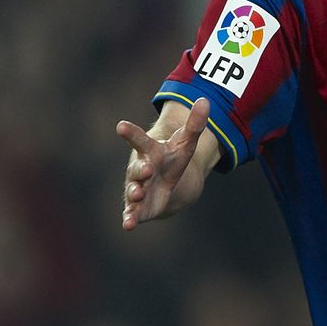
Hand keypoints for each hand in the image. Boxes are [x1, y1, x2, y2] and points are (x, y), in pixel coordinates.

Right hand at [117, 98, 210, 229]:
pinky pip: (132, 213)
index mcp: (150, 152)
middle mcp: (140, 170)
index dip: (131, 133)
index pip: (140, 140)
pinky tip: (128, 225)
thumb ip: (195, 123)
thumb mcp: (187, 141)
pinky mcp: (139, 208)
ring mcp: (138, 188)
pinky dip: (130, 218)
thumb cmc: (173, 159)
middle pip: (137, 168)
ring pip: (133, 190)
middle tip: (146, 169)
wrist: (168, 184)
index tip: (120, 125)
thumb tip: (206, 100)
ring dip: (134, 193)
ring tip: (137, 195)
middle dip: (140, 169)